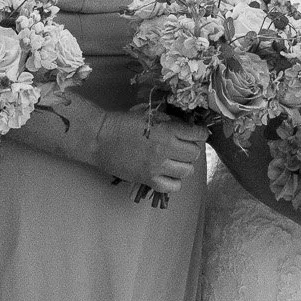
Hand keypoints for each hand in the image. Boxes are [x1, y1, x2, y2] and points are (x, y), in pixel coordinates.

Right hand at [91, 112, 208, 193]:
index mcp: (166, 129)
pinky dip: (174, 181)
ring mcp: (157, 166)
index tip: (197, 133)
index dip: (200, 133)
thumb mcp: (149, 114)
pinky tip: (167, 174)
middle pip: (194, 154)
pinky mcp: (148, 179)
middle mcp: (165, 148)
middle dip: (191, 148)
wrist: (100, 138)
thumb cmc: (123, 122)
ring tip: (175, 160)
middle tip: (183, 146)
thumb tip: (187, 126)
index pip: (197, 134)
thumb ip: (169, 121)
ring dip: (184, 165)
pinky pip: (173, 186)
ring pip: (187, 171)